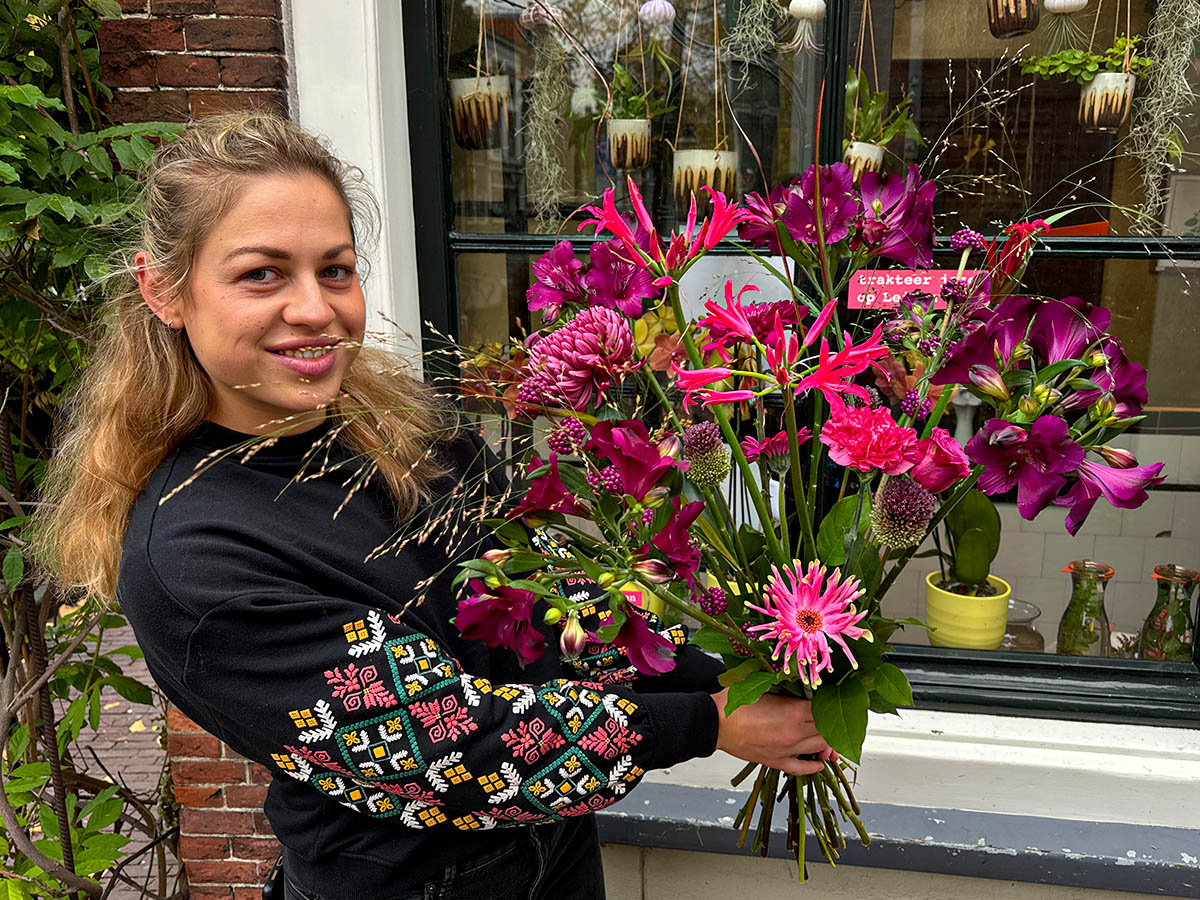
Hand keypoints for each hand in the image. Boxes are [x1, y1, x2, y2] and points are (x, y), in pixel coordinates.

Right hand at [711, 688, 831, 775]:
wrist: (714, 722)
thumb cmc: (733, 702)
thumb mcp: (762, 684)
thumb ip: (784, 684)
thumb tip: (799, 681)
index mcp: (793, 711)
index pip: (824, 708)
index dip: (828, 701)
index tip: (828, 697)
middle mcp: (794, 732)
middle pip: (826, 730)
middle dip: (830, 722)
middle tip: (830, 715)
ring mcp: (787, 749)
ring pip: (818, 748)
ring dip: (825, 742)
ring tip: (827, 736)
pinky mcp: (776, 761)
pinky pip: (801, 768)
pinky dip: (813, 766)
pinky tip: (819, 763)